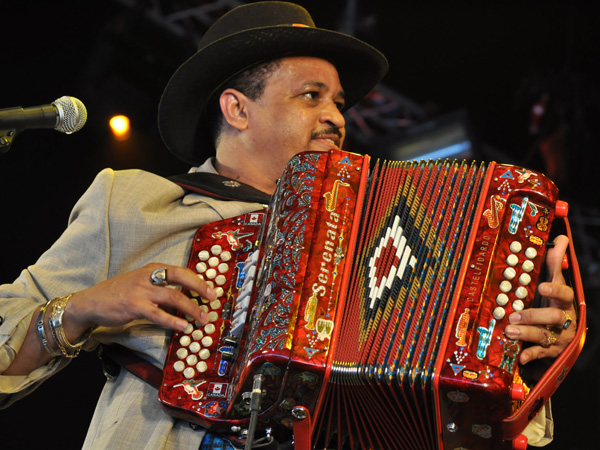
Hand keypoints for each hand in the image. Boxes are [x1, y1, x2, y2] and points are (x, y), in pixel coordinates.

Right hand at [62, 263, 214, 339]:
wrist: (90, 302)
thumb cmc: (118, 293)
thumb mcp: (141, 282)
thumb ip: (160, 286)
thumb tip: (184, 296)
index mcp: (153, 268)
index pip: (181, 270)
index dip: (198, 280)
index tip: (211, 289)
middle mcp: (149, 276)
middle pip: (181, 277)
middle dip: (200, 287)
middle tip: (213, 298)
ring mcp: (142, 291)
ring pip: (174, 297)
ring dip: (191, 308)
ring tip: (202, 319)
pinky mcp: (135, 306)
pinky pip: (158, 314)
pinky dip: (173, 321)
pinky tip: (183, 327)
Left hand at [504, 235, 575, 363]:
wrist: (564, 333)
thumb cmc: (555, 303)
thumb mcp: (555, 284)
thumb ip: (555, 262)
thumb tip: (561, 238)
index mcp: (564, 302)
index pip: (564, 294)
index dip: (554, 290)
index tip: (542, 286)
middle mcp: (563, 320)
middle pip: (553, 317)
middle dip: (533, 315)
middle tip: (514, 315)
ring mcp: (558, 337)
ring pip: (544, 335)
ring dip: (527, 333)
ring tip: (510, 330)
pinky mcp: (550, 351)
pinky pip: (540, 354)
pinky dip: (530, 354)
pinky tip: (520, 356)